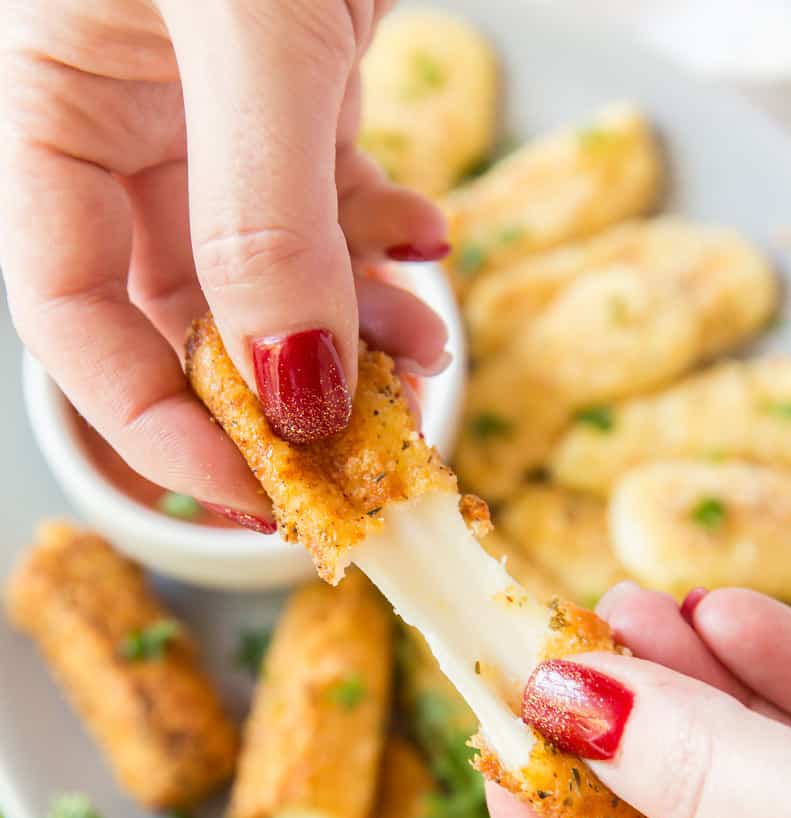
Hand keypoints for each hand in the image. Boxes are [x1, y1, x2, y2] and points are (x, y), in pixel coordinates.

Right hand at [0, 1, 448, 522]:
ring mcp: (210, 116)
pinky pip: (331, 203)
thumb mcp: (250, 27)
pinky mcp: (295, 93)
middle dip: (279, 388)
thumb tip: (294, 388)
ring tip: (423, 342)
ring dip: (352, 324)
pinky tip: (426, 242)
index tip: (252, 486)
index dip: (154, 419)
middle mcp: (121, 125)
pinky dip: (381, 243)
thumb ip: (262, 212)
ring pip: (273, 275)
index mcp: (50, 106)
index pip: (70, 312)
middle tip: (360, 444)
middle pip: (183, 314)